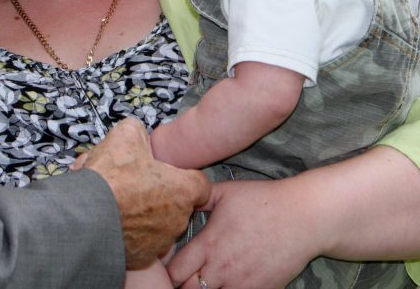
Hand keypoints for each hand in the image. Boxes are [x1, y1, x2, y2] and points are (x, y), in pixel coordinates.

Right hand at [82, 118, 211, 269]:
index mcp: (183, 190)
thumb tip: (138, 136)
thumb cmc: (111, 177)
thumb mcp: (127, 133)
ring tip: (116, 195)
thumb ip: (140, 132)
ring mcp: (159, 242)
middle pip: (175, 202)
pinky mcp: (140, 258)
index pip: (200, 183)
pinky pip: (139, 239)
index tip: (169, 171)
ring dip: (142, 209)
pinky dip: (128, 229)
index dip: (184, 175)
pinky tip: (110, 213)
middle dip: (158, 191)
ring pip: (156, 221)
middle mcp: (177, 220)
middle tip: (135, 180)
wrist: (85, 214)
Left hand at [166, 178, 315, 288]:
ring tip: (207, 278)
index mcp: (209, 243)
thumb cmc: (262, 200)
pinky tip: (228, 282)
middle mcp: (221, 269)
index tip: (172, 262)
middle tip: (187, 273)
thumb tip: (179, 197)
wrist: (302, 218)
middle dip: (182, 284)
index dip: (168, 269)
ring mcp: (241, 285)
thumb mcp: (225, 192)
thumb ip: (199, 198)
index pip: (174, 272)